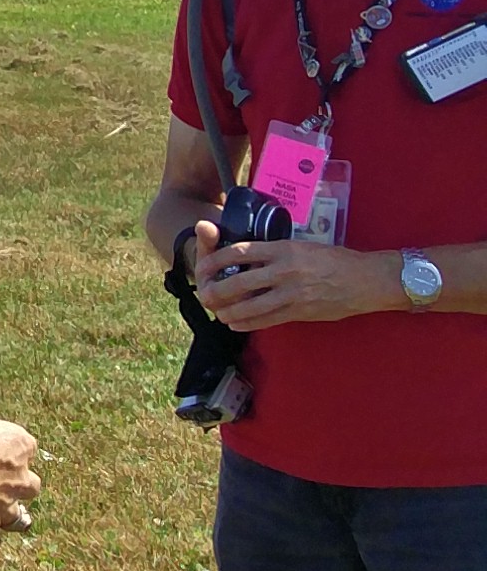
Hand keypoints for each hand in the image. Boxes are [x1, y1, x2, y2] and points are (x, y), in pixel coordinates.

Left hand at [195, 235, 388, 330]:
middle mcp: (285, 270)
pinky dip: (248, 322)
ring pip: (250, 305)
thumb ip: (277, 254)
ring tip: (218, 312)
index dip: (215, 260)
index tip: (203, 266)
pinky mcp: (301, 311)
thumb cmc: (336, 260)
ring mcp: (292, 293)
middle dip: (215, 291)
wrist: (368, 279)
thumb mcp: (303, 247)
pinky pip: (267, 320)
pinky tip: (237, 323)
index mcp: (284, 249)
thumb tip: (249, 262)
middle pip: (238, 282)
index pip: (238, 252)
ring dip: (229, 311)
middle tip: (203, 294)